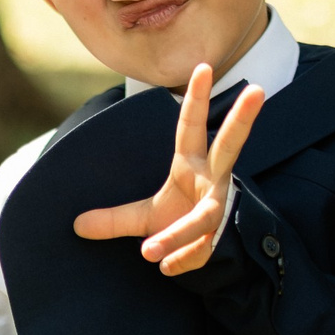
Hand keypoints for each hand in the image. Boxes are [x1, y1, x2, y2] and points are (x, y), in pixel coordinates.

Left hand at [72, 63, 263, 276]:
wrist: (208, 252)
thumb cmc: (180, 219)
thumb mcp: (144, 218)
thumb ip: (114, 219)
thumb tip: (76, 225)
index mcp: (193, 163)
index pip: (192, 126)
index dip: (197, 98)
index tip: (203, 66)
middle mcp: (214, 179)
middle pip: (231, 144)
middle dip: (243, 119)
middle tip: (257, 89)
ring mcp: (221, 206)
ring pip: (205, 218)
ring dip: (176, 235)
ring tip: (149, 252)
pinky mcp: (222, 235)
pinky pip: (198, 248)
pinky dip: (179, 259)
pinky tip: (166, 268)